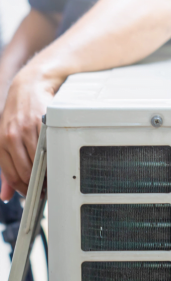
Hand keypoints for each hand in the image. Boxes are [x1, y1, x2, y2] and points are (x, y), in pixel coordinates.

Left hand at [0, 67, 53, 199]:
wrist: (29, 86)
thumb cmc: (19, 114)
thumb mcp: (7, 139)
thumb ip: (6, 168)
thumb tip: (4, 195)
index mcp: (0, 142)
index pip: (11, 175)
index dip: (23, 189)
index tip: (32, 194)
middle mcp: (11, 135)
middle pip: (26, 171)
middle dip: (37, 183)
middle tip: (45, 187)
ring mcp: (26, 128)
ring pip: (39, 160)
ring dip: (47, 172)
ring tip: (51, 174)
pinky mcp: (41, 121)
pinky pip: (50, 146)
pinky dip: (54, 156)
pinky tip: (55, 159)